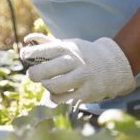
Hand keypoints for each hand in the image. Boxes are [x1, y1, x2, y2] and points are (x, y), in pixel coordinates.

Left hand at [19, 33, 135, 103]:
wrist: (114, 65)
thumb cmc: (83, 54)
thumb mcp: (68, 44)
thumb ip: (47, 43)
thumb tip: (27, 39)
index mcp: (67, 49)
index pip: (42, 51)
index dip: (29, 54)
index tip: (25, 56)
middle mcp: (74, 63)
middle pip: (44, 71)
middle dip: (34, 74)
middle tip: (33, 75)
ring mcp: (81, 79)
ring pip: (53, 87)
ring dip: (46, 86)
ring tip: (47, 83)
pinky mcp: (87, 93)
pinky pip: (64, 100)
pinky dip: (55, 98)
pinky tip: (56, 93)